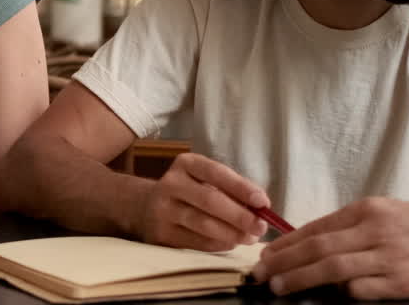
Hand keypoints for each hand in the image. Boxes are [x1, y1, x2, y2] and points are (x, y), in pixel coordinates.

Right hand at [137, 153, 269, 250]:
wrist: (145, 207)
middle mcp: (171, 183)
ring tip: (250, 238)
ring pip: (203, 224)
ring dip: (232, 233)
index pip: (216, 172)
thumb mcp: (204, 180)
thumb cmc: (188, 192)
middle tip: (261, 227)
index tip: (263, 202)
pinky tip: (231, 243)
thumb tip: (262, 207)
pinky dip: (219, 245)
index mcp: (186, 164)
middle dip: (240, 216)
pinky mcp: (161, 234)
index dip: (241, 187)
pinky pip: (196, 242)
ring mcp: (163, 210)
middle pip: (210, 200)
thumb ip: (231, 189)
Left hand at [251, 198, 408, 299]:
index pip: (316, 228)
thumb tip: (308, 245)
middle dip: (284, 262)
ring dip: (301, 279)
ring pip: (333, 269)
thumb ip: (348, 228)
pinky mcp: (402, 284)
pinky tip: (326, 296)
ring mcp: (389, 258)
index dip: (287, 243)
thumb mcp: (383, 214)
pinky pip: (362, 290)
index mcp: (366, 210)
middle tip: (261, 274)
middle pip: (319, 248)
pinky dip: (341, 293)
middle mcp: (374, 231)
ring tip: (279, 286)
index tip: (266, 255)